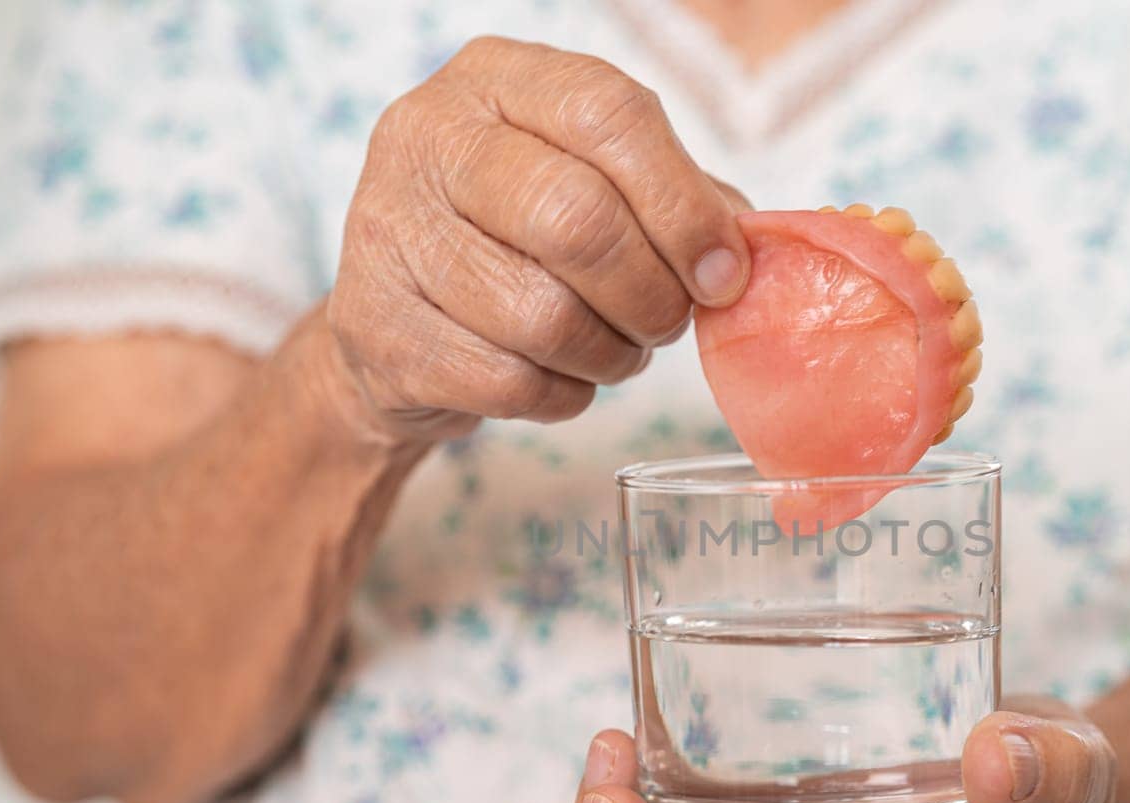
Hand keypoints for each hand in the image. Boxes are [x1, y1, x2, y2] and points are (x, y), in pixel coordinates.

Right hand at [324, 37, 750, 441]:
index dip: (683, 205)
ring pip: (542, 316)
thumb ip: (684, 202)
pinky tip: (558, 377)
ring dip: (608, 355)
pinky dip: (560, 396)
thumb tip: (755, 254)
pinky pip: (507, 381)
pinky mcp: (374, 323)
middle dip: (650, 294)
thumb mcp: (602, 188)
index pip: (609, 116)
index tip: (723, 273)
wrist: (402, 323)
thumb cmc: (524, 243)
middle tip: (668, 323)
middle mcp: (428, 135)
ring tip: (614, 350)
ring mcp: (388, 227)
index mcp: (498, 78)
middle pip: (575, 220)